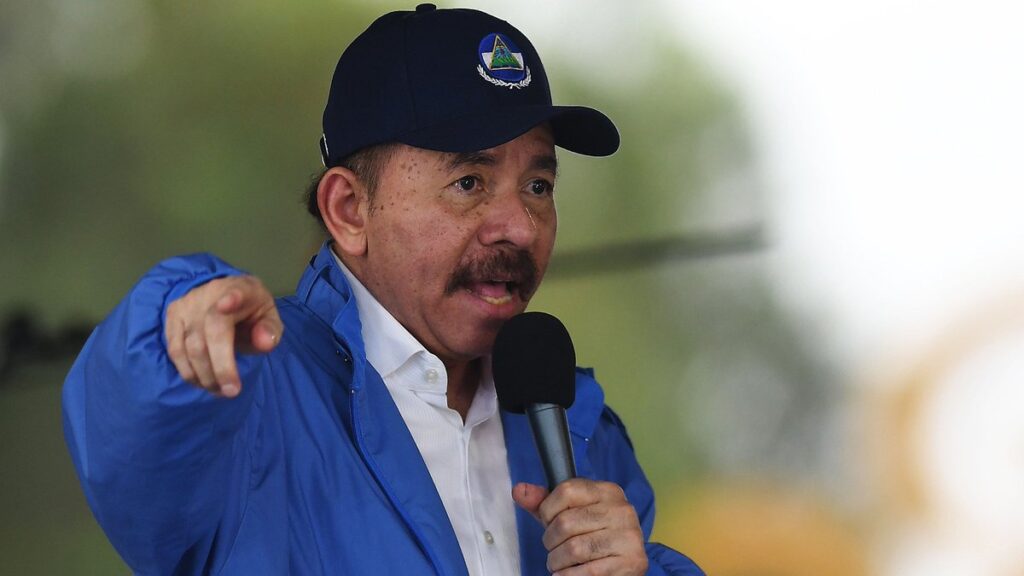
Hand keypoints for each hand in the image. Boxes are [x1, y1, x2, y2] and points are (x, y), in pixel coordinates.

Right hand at [164, 275, 282, 397]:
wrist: (224, 295)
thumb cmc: (251, 311)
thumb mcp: (269, 318)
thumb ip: (270, 330)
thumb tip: (265, 342)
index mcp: (240, 289)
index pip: (234, 293)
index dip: (230, 300)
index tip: (225, 306)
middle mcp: (210, 293)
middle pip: (208, 334)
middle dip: (219, 368)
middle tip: (231, 392)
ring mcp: (187, 304)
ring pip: (188, 346)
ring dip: (203, 375)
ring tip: (220, 390)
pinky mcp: (173, 315)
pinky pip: (175, 351)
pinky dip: (188, 372)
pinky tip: (203, 382)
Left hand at [513, 479, 647, 575]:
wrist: (624, 562)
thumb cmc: (593, 535)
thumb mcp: (570, 513)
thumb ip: (544, 503)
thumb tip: (519, 491)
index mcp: (607, 491)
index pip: (566, 491)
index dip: (547, 510)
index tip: (548, 522)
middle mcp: (621, 509)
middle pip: (566, 522)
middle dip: (550, 541)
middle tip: (554, 549)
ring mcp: (629, 535)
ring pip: (574, 548)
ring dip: (557, 562)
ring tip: (560, 564)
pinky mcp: (632, 561)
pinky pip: (588, 571)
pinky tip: (567, 574)